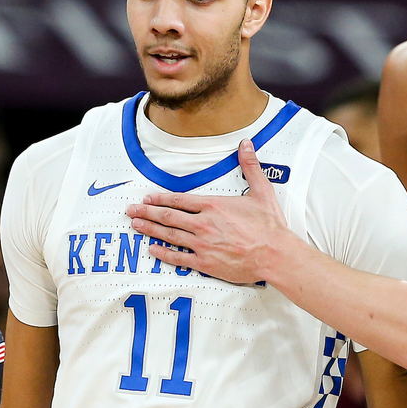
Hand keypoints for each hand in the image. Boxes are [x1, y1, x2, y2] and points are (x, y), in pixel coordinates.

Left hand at [128, 139, 298, 283]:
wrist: (275, 254)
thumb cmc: (269, 226)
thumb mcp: (261, 191)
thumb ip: (250, 166)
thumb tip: (246, 145)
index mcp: (214, 205)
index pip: (180, 200)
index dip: (161, 198)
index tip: (148, 197)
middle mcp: (203, 224)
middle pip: (168, 216)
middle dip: (147, 212)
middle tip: (131, 210)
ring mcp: (202, 244)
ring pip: (169, 235)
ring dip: (150, 228)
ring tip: (136, 224)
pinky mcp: (206, 262)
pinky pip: (179, 258)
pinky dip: (163, 253)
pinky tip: (152, 249)